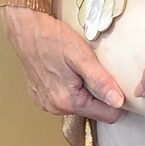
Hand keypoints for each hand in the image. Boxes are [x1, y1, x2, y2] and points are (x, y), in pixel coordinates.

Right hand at [0, 4, 124, 122]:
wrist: (26, 30)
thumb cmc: (53, 39)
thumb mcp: (82, 57)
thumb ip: (101, 81)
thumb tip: (118, 102)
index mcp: (69, 102)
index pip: (108, 115)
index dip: (117, 100)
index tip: (116, 83)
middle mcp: (56, 108)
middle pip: (93, 111)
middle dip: (99, 95)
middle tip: (93, 70)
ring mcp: (46, 104)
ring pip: (79, 105)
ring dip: (84, 91)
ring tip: (78, 69)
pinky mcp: (40, 97)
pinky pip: (65, 99)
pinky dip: (70, 88)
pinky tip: (66, 71)